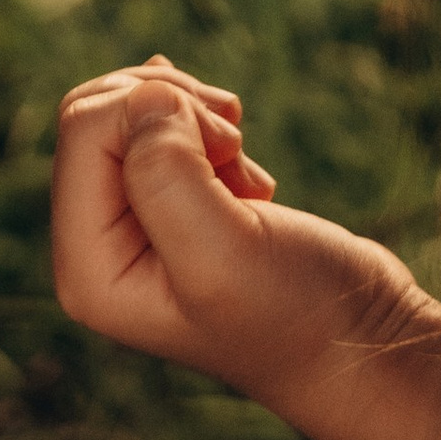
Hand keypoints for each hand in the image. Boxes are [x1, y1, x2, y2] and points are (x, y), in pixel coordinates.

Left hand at [52, 55, 419, 413]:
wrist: (357, 342)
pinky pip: (163, 130)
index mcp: (88, 267)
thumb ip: (166, 174)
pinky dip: (210, 130)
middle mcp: (98, 248)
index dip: (155, 109)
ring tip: (241, 163)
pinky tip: (244, 176)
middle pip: (97, 112)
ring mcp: (133, 229)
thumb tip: (145, 97)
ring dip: (196, 116)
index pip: (83, 128)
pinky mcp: (172, 211)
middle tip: (232, 143)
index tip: (225, 148)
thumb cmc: (296, 311)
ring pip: (131, 113)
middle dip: (170, 104)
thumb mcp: (226, 249)